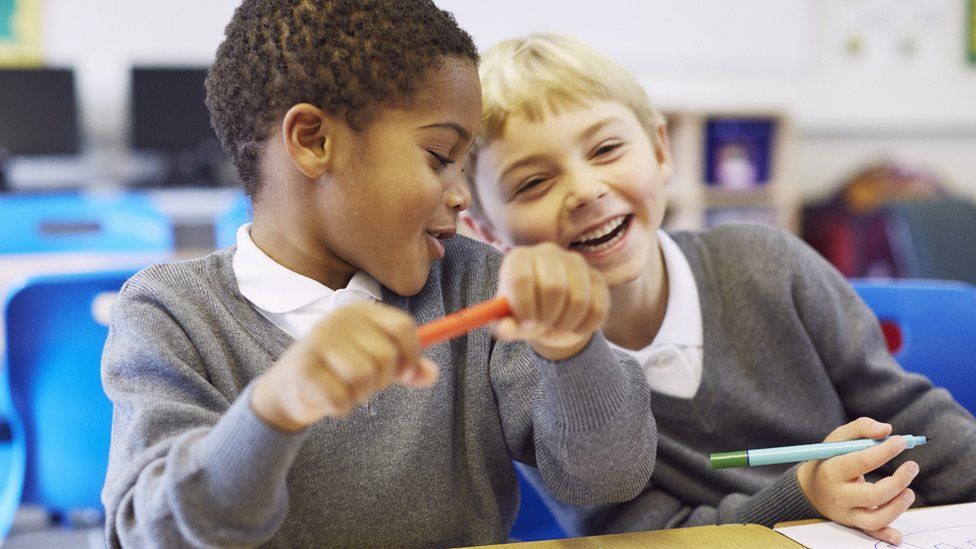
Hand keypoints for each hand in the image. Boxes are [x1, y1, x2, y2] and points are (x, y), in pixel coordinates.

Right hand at [251, 302, 438, 431]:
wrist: (286, 389)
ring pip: (365, 377)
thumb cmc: (338, 372)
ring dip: (360, 394)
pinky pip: (342, 398)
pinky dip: (341, 407)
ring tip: (346, 389)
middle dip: (382, 380)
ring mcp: (318, 341)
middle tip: (365, 384)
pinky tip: (329, 399)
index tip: (406, 373)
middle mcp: (338, 319)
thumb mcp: (374, 364)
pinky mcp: (303, 368)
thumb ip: (405, 367)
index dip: (412, 353)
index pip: (402, 325)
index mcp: (360, 312)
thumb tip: (432, 374)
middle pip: (386, 355)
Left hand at [493, 243, 608, 360]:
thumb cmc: (525, 313)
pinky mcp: (597, 277)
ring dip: (566, 324)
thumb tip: (506, 328)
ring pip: (579, 300)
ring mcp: (576, 262)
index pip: (521, 279)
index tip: (526, 326)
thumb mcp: (510, 322)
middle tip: (544, 326)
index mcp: (519, 259)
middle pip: (553, 288)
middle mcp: (548, 252)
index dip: (524, 308)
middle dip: (548, 317)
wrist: (551, 313)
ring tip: (556, 327)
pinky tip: (574, 327)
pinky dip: (584, 327)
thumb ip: (504, 326)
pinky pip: (597, 308)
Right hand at [797, 417, 918, 544]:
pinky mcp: (854, 523)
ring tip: (909, 492)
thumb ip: (861, 428)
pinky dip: (885, 536)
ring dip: (897, 507)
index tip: (902, 442)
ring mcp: (846, 512)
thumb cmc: (829, 458)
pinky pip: (871, 533)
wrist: (811, 487)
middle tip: (913, 466)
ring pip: (875, 519)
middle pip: (872, 495)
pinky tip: (897, 535)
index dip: (885, 451)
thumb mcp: (838, 439)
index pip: (862, 461)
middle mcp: (839, 494)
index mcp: (833, 470)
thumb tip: (887, 430)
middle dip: (898, 482)